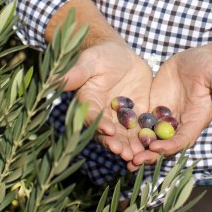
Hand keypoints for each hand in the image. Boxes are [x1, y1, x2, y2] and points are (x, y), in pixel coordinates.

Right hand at [60, 40, 152, 163]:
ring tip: (138, 155)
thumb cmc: (101, 55)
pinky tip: (155, 144)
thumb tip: (56, 79)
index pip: (91, 116)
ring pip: (125, 136)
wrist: (121, 55)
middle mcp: (103, 115)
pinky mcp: (137, 114)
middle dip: (116, 143)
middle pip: (108, 133)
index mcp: (88, 103)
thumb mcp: (90, 61)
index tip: (109, 129)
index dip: (98, 124)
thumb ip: (77, 73)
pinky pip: (142, 128)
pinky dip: (147, 137)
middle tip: (125, 152)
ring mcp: (120, 117)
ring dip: (130, 147)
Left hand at [127, 46, 211, 172]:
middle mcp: (180, 124)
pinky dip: (130, 132)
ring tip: (120, 155)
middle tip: (132, 161)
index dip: (171, 146)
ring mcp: (166, 119)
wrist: (196, 59)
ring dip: (137, 148)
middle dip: (149, 154)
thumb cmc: (210, 67)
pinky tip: (115, 135)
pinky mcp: (154, 111)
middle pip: (164, 145)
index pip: (184, 139)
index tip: (156, 148)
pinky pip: (141, 125)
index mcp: (196, 120)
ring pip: (150, 139)